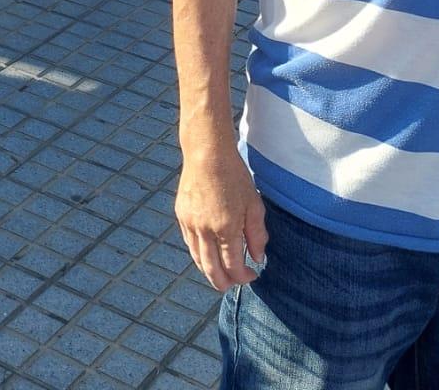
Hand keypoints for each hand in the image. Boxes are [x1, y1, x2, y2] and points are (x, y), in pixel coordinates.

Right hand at [175, 147, 266, 290]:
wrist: (206, 153)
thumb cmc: (234, 176)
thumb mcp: (254, 204)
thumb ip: (257, 235)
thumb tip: (257, 257)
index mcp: (226, 228)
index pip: (233, 266)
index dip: (244, 277)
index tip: (253, 275)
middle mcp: (205, 230)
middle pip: (212, 270)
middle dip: (224, 283)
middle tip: (234, 285)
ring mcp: (190, 224)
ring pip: (197, 259)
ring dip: (209, 272)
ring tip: (221, 275)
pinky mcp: (181, 216)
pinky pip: (189, 244)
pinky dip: (198, 255)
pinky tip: (207, 255)